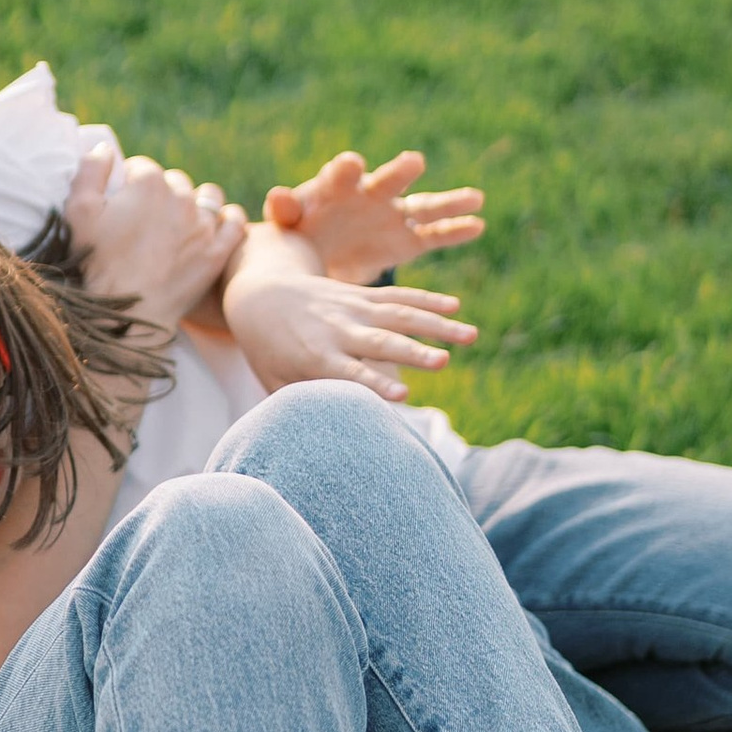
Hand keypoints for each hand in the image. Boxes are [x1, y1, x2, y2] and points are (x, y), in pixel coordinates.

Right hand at [64, 142, 246, 333]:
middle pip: (174, 182)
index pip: (141, 168)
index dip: (128, 184)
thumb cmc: (95, 263)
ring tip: (181, 222)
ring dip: (196, 202)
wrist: (123, 316)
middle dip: (160, 195)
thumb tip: (104, 149)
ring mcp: (203, 225)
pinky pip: (235, 223)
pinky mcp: (217, 252)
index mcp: (148, 183)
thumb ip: (90, 171)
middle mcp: (181, 197)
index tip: (121, 204)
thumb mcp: (77, 211)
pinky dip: (226, 220)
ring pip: (208, 196)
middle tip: (146, 221)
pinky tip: (213, 228)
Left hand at [221, 259, 475, 403]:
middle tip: (444, 363)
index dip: (375, 384)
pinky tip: (456, 307)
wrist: (260, 294)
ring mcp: (351, 308)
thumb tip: (326, 437)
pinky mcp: (360, 295)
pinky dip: (426, 299)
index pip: (348, 373)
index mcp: (314, 356)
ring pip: (398, 313)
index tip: (403, 398)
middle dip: (412, 352)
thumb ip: (304, 403)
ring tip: (470, 336)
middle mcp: (336, 329)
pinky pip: (398, 295)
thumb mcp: (276, 381)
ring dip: (435, 323)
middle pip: (380, 341)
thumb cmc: (268, 350)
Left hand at [264, 150, 484, 286]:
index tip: (351, 163)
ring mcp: (393, 216)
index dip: (345, 169)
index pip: (341, 174)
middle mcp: (371, 195)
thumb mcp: (288, 227)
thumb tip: (275, 196)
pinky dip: (455, 231)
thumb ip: (285, 213)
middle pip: (388, 181)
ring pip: (423, 207)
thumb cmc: (300, 233)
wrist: (319, 256)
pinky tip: (478, 224)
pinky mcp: (407, 240)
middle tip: (414, 163)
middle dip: (400, 173)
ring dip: (447, 201)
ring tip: (475, 197)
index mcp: (336, 188)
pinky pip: (434, 236)